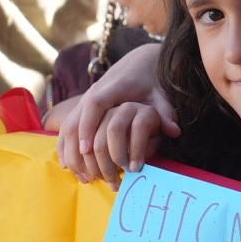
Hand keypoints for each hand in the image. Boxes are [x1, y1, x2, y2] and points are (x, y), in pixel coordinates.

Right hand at [53, 44, 176, 185]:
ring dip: (70, 153)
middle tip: (88, 175)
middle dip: (77, 149)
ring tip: (83, 177)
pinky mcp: (81, 108)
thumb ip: (165, 112)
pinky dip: (65, 147)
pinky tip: (68, 166)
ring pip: (68, 127)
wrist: (139, 64)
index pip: (94, 105)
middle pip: (75, 120)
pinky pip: (68, 128)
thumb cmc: (150, 82)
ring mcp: (84, 101)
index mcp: (111, 89)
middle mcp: (93, 94)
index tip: (87, 149)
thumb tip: (175, 131)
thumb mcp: (160, 94)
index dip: (87, 127)